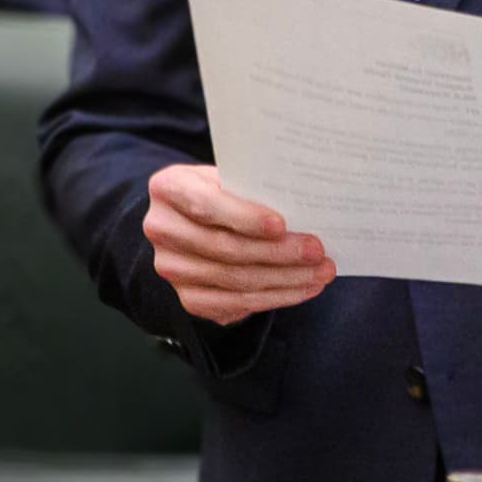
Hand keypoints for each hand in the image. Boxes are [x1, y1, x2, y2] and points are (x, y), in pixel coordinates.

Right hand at [142, 164, 331, 324]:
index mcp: (169, 188)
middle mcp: (161, 229)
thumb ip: (253, 190)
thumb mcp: (230, 178)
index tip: (282, 225)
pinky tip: (301, 289)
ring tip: (319, 272)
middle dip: (278, 253)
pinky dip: (274, 298)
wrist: (194, 220)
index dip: (244, 217)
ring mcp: (171, 267)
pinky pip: (235, 303)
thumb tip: (303, 212)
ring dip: (284, 279)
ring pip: (234, 280)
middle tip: (316, 251)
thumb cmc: (222, 192)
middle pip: (224, 248)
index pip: (206, 205)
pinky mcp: (187, 297)